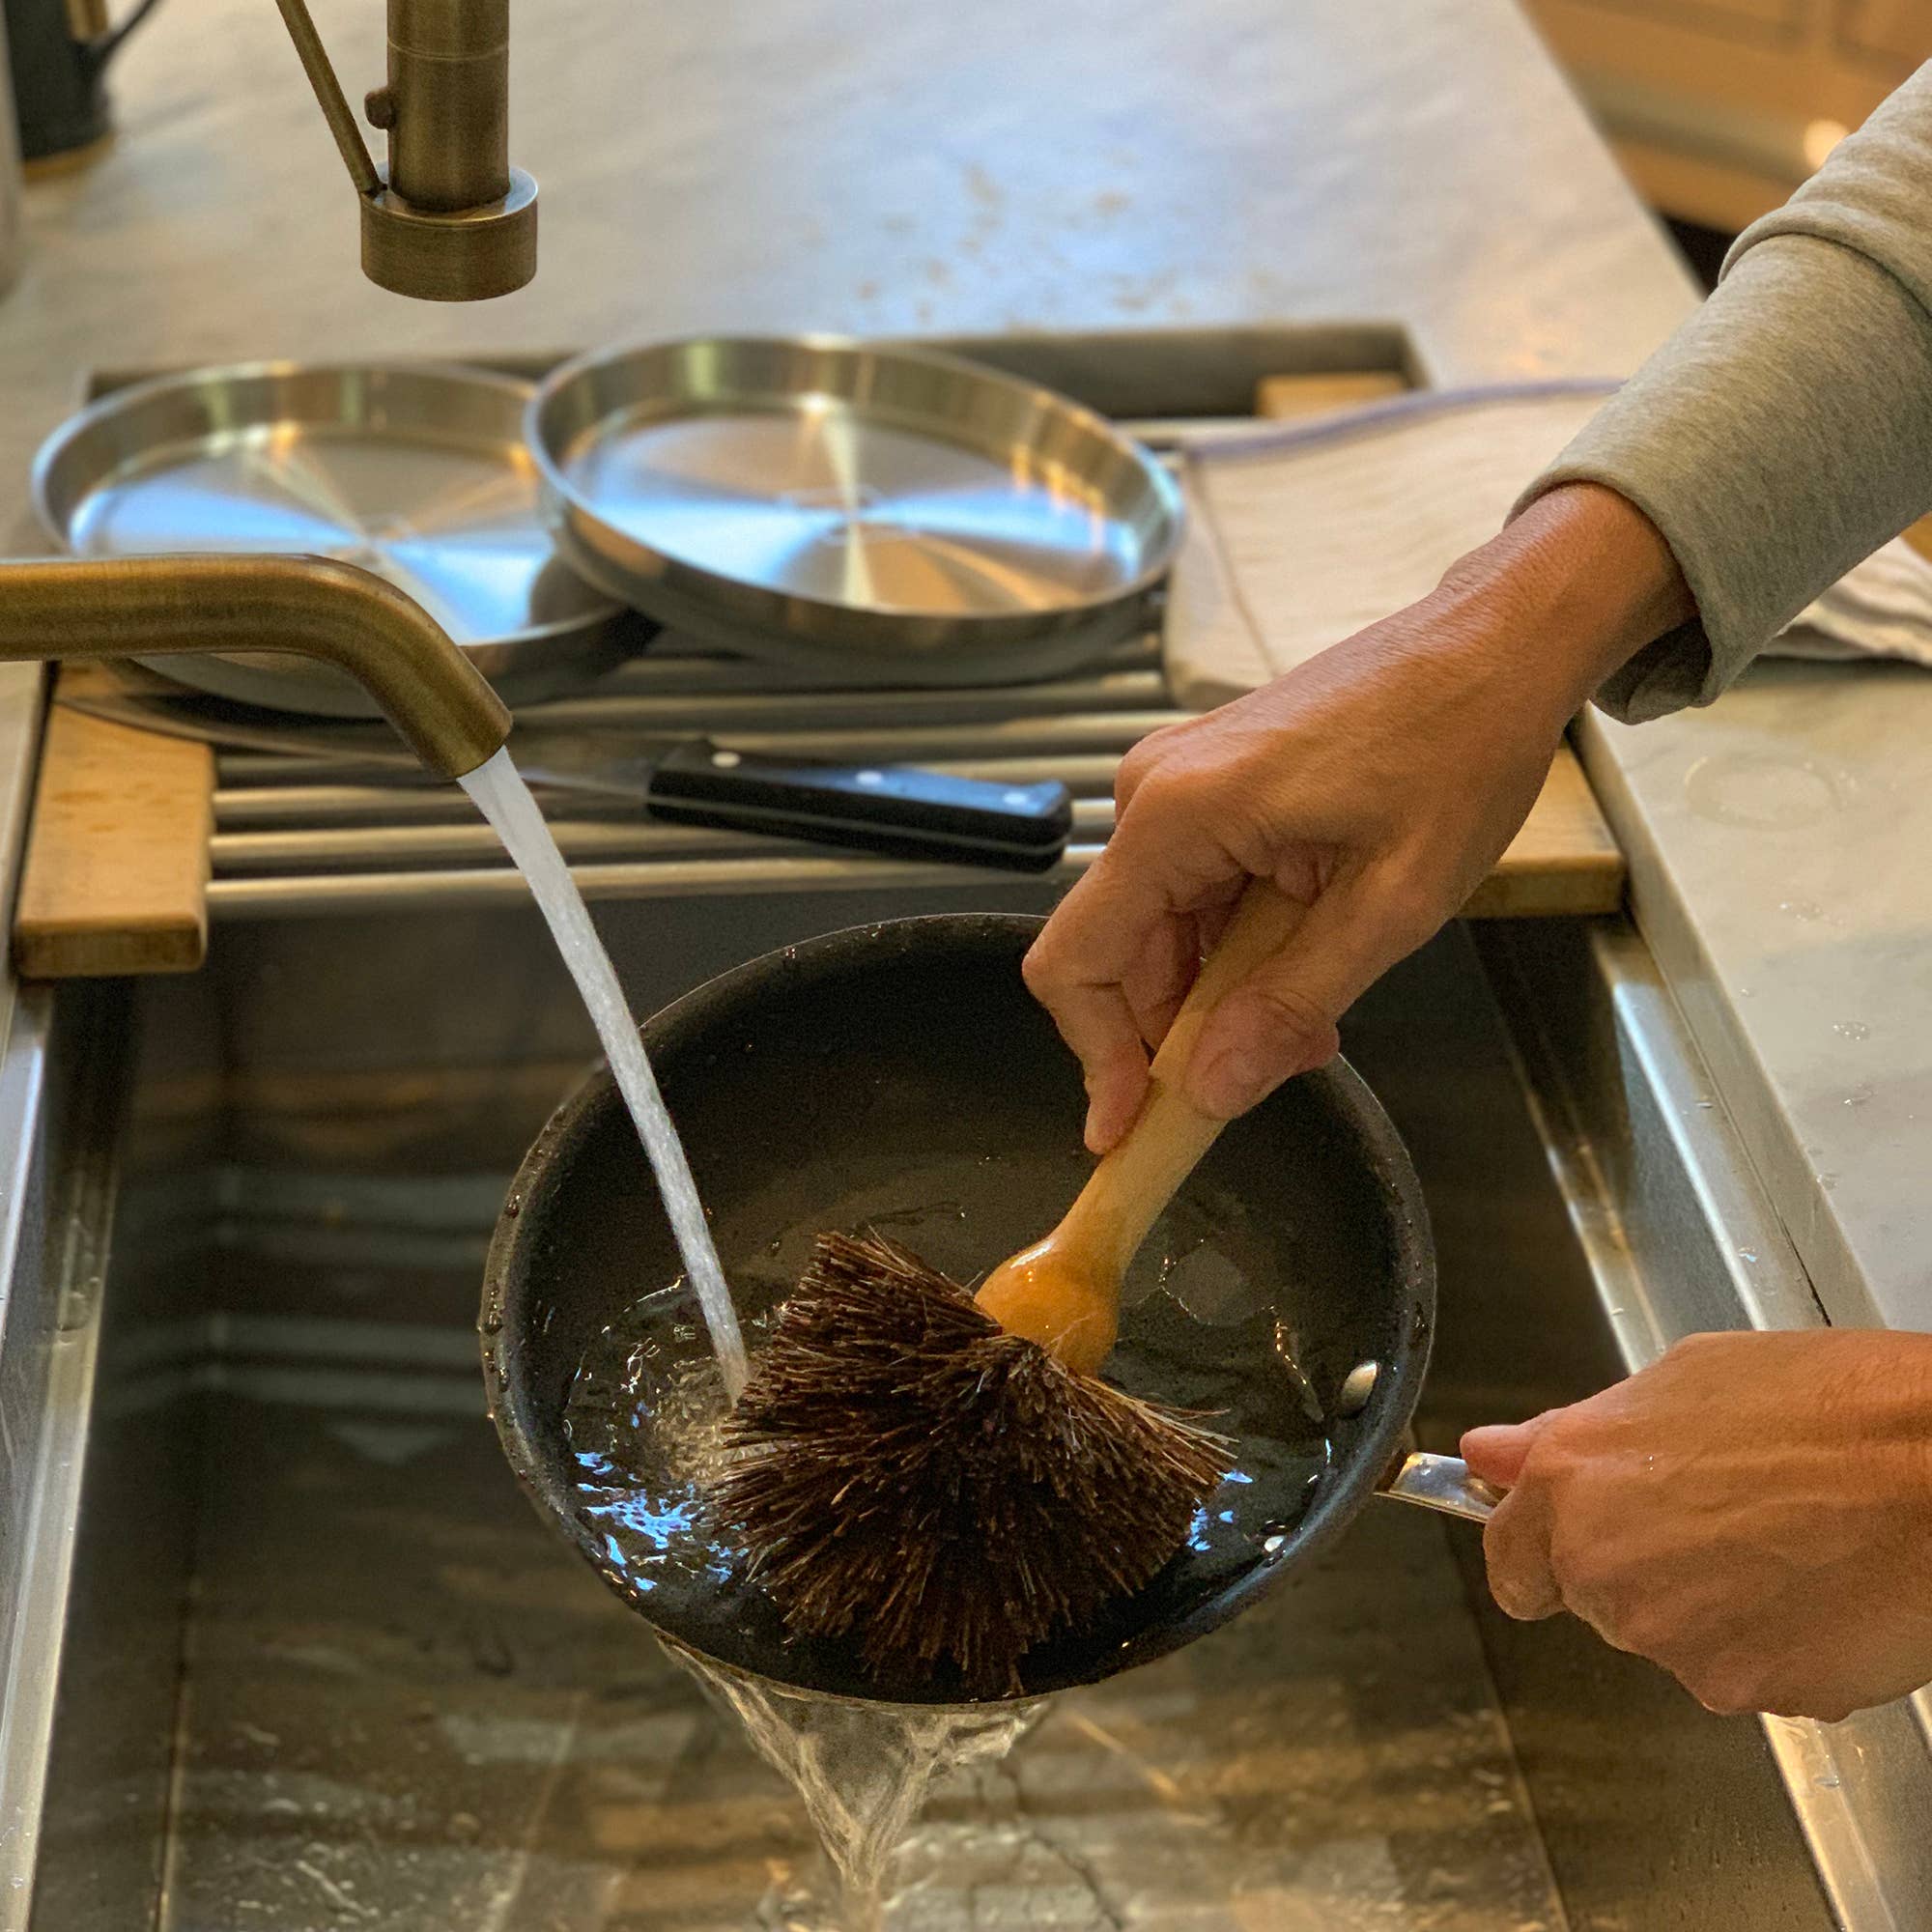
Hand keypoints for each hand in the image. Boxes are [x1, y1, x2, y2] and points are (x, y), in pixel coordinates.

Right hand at [1023, 483, 1690, 1150]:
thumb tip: (1211, 1089)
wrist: (1496, 647)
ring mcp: (1178, 784)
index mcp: (1177, 814)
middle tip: (1272, 1071)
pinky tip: (1305, 959)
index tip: (1131, 1126)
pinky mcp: (1210, 785)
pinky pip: (1192, 893)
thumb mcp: (1391, 904)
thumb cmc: (1459, 748)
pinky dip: (1234, 947)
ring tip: (1311, 1020)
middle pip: (1120, 955)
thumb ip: (1292, 1002)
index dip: (1094, 1055)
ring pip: (1160, 932)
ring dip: (1218, 995)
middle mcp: (1154, 793)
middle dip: (1181, 1033)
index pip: (1078, 960)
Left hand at [1463, 1331, 1931, 1721]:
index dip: (1532, 1553)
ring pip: (1671, 1636)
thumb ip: (1578, 1432)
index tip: (1546, 1549)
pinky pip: (1743, 1673)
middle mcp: (1605, 1566)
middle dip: (1637, 1567)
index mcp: (1574, 1481)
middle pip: (1594, 1596)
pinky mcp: (1746, 1689)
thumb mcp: (1682, 1379)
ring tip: (1782, 1538)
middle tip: (1718, 1517)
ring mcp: (1673, 1639)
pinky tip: (1815, 1584)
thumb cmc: (1830, 1408)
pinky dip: (1772, 1642)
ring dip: (1709, 1605)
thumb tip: (1493, 1452)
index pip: (1507, 1557)